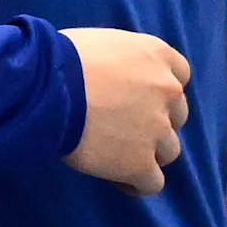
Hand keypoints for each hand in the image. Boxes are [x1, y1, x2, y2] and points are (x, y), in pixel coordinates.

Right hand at [63, 27, 191, 191]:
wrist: (47, 89)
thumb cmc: (61, 58)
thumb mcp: (103, 43)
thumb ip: (123, 61)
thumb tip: (114, 77)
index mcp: (158, 55)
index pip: (179, 76)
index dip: (159, 91)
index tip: (137, 98)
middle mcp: (167, 90)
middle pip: (176, 115)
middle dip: (155, 122)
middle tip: (122, 127)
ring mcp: (158, 129)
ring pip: (168, 151)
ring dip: (148, 153)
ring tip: (117, 156)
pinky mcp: (140, 163)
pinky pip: (152, 183)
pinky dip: (137, 183)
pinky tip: (118, 179)